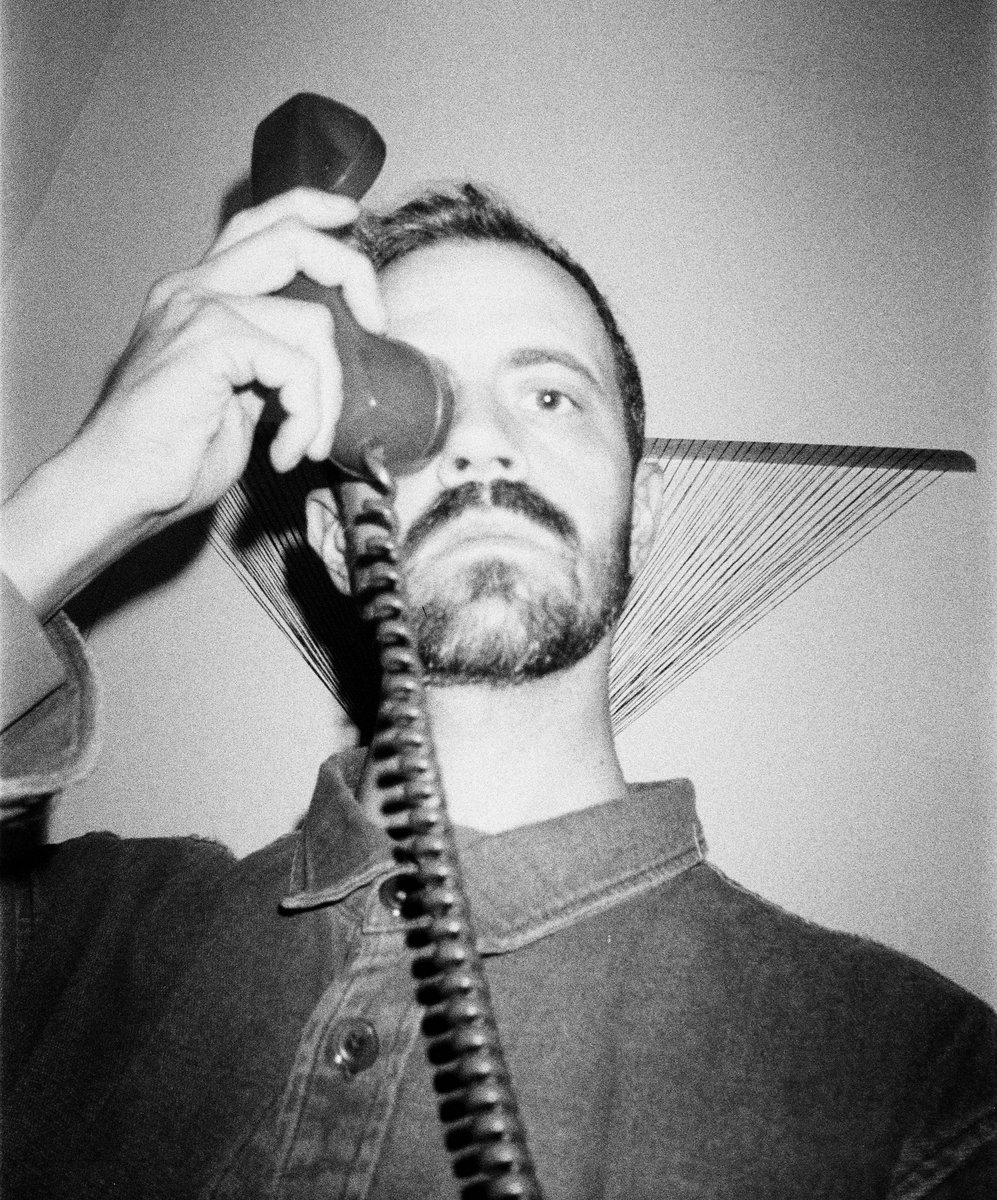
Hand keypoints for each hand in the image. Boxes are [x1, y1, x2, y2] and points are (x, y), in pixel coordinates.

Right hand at [1, 188, 385, 617]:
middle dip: (353, 273)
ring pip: (313, 322)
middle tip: (376, 327)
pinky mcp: (209, 342)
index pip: (258, 225)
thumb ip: (269, 365)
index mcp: (197, 295)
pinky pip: (297, 366)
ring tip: (305, 444)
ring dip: (326, 396)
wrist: (117, 488)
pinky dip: (307, 416)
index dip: (310, 209)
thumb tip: (318, 369)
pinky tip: (285, 452)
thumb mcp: (235, 399)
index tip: (350, 219)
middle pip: (293, 239)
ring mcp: (199, 310)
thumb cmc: (170, 457)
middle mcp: (194, 289)